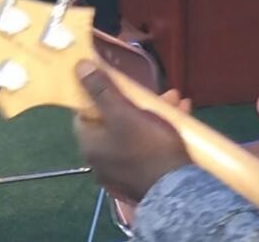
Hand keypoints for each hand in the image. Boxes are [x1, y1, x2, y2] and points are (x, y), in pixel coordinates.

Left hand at [73, 61, 191, 203]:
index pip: (83, 113)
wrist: (176, 190)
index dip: (97, 94)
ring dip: (153, 112)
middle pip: (113, 121)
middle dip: (136, 101)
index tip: (115, 82)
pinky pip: (146, 146)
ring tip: (175, 100)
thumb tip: (78, 66)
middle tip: (154, 91)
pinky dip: (159, 130)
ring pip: (134, 131)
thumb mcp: (123, 111)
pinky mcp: (141, 176)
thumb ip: (100, 89)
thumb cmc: (146, 146)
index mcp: (90, 145)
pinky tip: (180, 116)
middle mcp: (101, 160)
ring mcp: (121, 171)